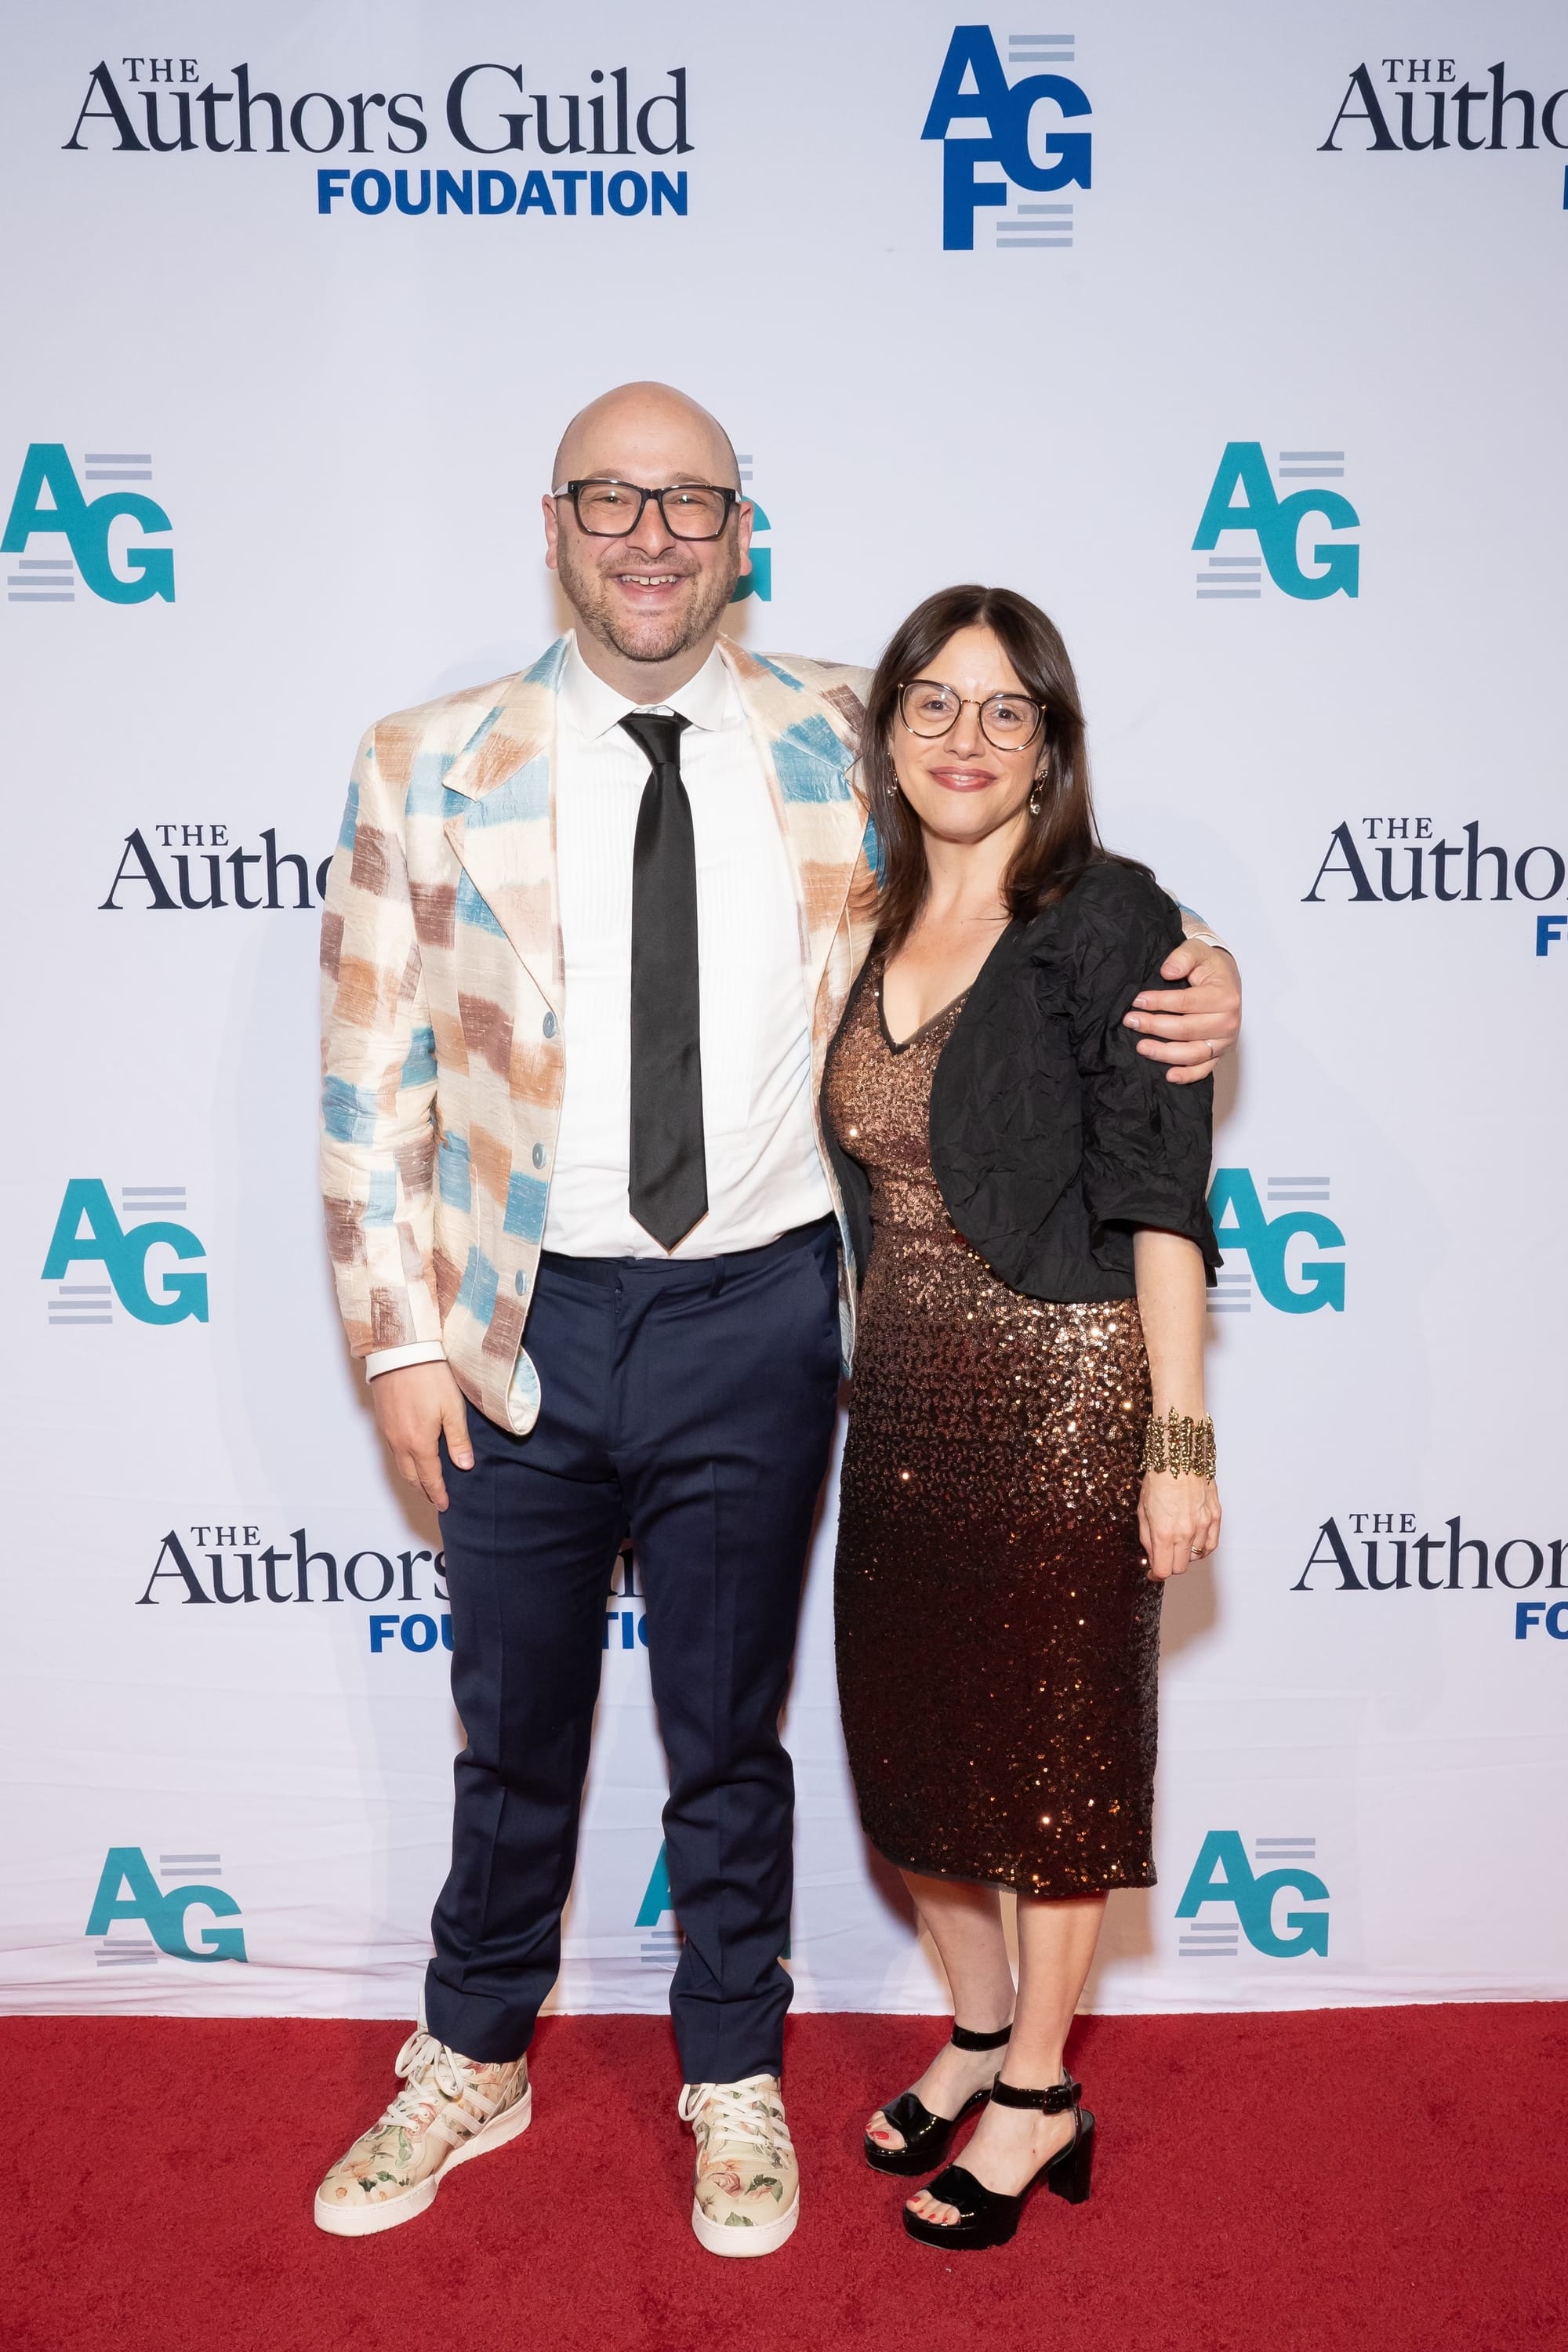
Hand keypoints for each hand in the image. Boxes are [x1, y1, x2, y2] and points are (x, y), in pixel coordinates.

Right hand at [371, 1361, 472, 1510]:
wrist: (400, 1351)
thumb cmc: (430, 1377)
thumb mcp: (453, 1408)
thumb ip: (458, 1440)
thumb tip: (464, 1466)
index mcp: (419, 1443)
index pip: (430, 1477)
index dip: (438, 1493)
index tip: (444, 1506)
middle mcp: (400, 1442)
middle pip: (410, 1476)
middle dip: (423, 1490)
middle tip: (434, 1500)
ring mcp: (388, 1432)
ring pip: (399, 1464)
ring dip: (412, 1477)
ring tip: (423, 1484)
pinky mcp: (382, 1419)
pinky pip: (392, 1450)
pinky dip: (403, 1461)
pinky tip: (410, 1458)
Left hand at [1123, 942, 1240, 1085]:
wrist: (1226, 979)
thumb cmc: (1209, 966)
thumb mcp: (1197, 950)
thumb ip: (1182, 957)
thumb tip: (1167, 972)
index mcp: (1224, 996)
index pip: (1185, 1003)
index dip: (1159, 1003)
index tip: (1137, 1001)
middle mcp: (1228, 1022)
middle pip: (1186, 1030)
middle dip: (1154, 1026)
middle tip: (1131, 1021)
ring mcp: (1224, 1041)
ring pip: (1192, 1053)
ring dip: (1164, 1053)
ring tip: (1140, 1047)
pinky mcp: (1219, 1053)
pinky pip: (1203, 1070)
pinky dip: (1187, 1076)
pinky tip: (1168, 1076)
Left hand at [1138, 1472, 1220, 1580]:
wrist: (1180, 1458)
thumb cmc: (1159, 1480)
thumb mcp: (1143, 1511)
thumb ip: (1147, 1539)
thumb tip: (1152, 1557)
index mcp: (1164, 1533)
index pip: (1163, 1570)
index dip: (1156, 1575)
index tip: (1153, 1573)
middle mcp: (1186, 1533)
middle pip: (1180, 1567)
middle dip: (1169, 1565)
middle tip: (1163, 1556)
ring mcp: (1203, 1526)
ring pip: (1196, 1557)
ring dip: (1185, 1555)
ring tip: (1177, 1542)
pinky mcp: (1215, 1518)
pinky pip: (1211, 1545)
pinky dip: (1202, 1549)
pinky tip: (1194, 1543)